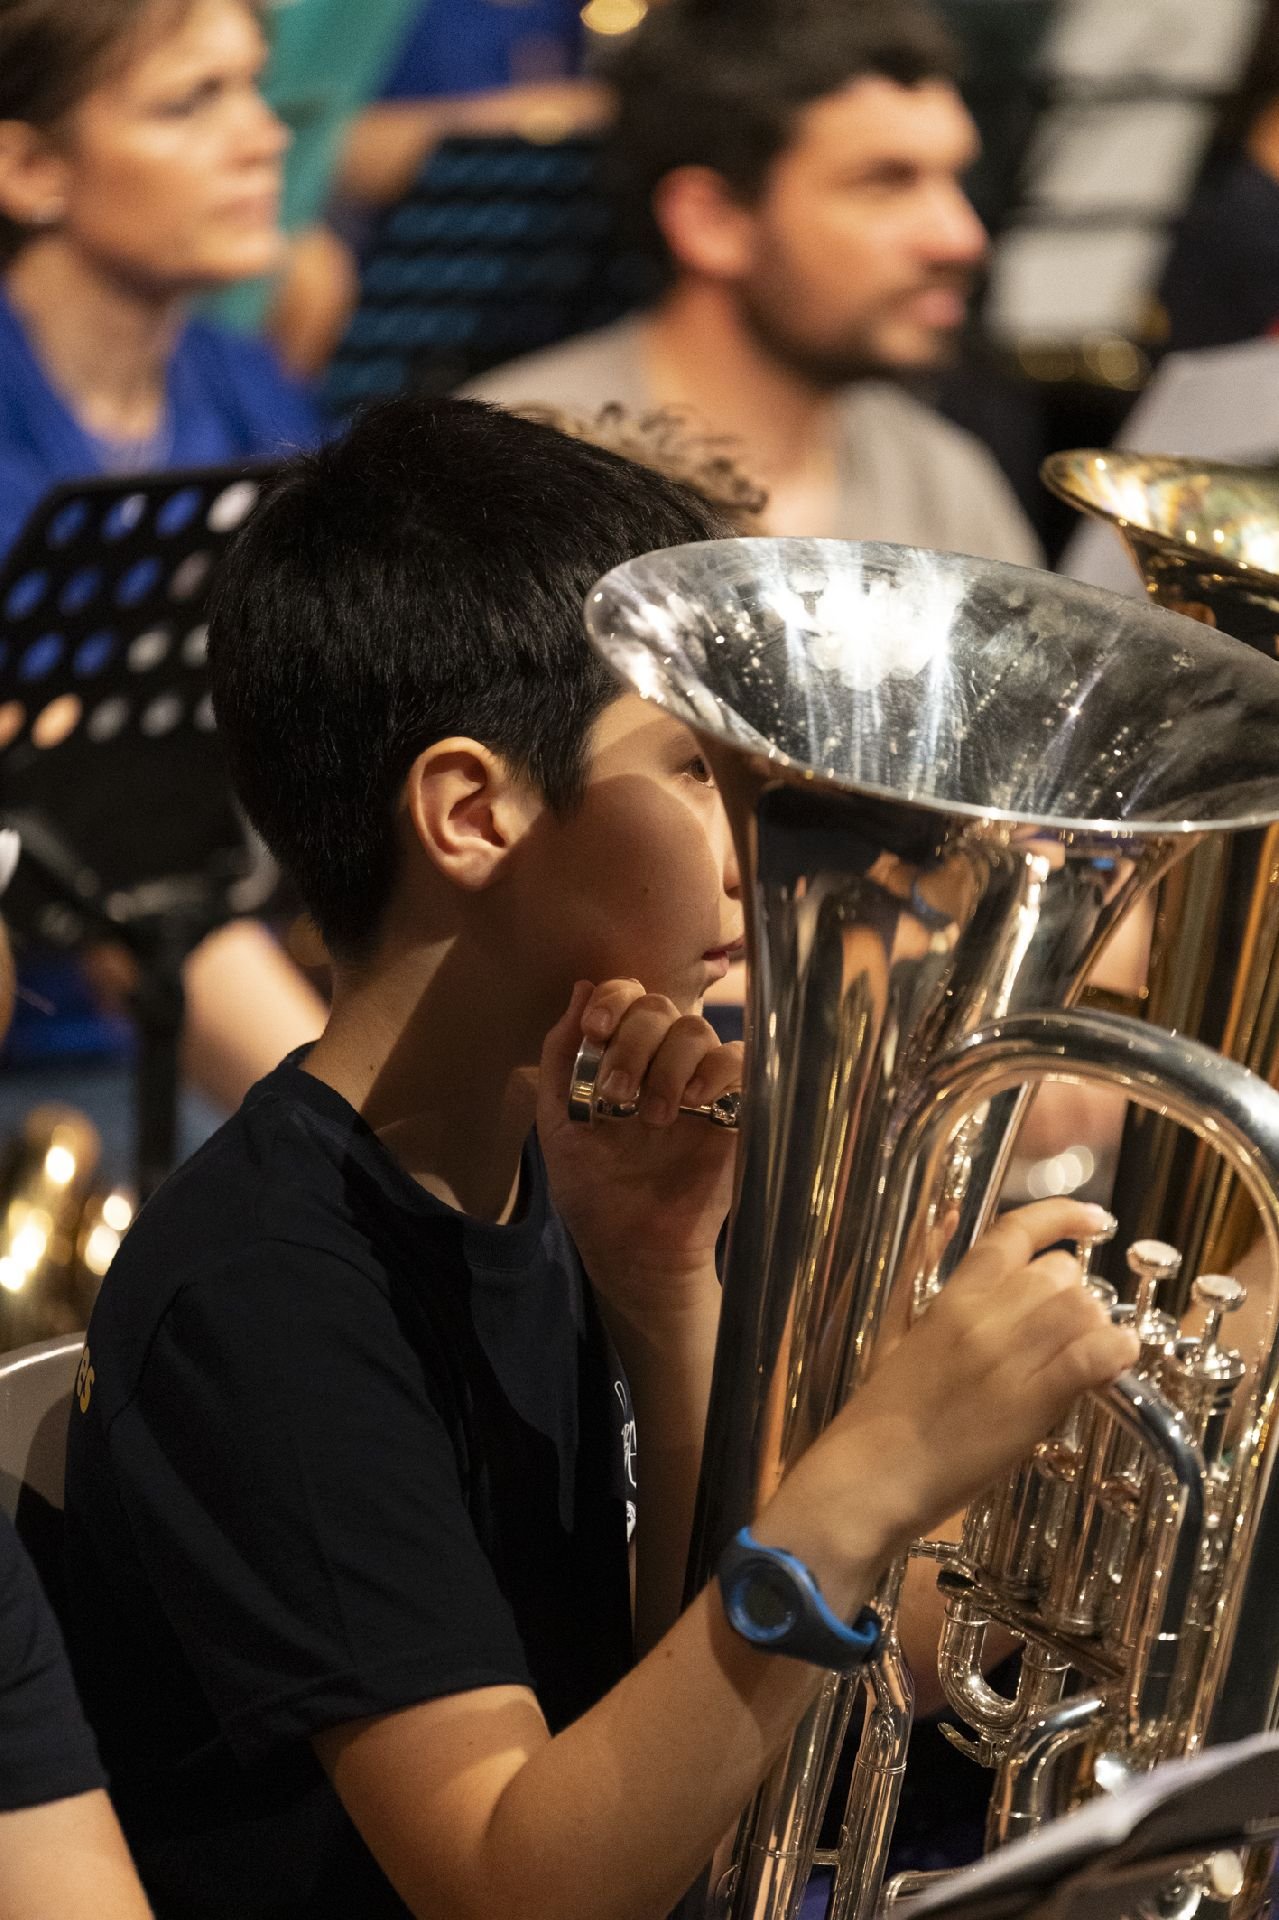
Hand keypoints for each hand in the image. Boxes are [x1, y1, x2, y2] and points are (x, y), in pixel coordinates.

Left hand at [537, 980, 741, 1312]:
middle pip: (660, 1008)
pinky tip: (693, 1103)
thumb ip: (562, 1054)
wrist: (631, 1247)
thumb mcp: (558, 1118)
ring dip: (668, 1065)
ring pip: (698, 1031)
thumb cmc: (593, 1186)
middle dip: (633, 1043)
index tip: (595, 1032)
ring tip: (653, 1117)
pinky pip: (740, 1062)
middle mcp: (663, 1060)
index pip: (627, 996)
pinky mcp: (736, 1110)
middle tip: (616, 1096)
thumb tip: (580, 987)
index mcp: (621, 1055)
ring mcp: (701, 1083)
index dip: (613, 1000)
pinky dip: (717, 1070)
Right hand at [762, 1199, 1139, 1585]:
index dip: (1062, 1216)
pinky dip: (1115, 1354)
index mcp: (950, 1297)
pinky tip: (1115, 1364)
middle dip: (1078, 1296)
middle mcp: (982, 1316)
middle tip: (1071, 1331)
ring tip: (1092, 1354)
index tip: (1093, 1220)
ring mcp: (1006, 1357)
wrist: (870, 1476)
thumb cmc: (880, 1412)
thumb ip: (920, 1270)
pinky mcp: (1029, 1402)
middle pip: (1059, 1274)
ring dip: (1099, 1327)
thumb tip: (950, 1217)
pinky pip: (1090, 1358)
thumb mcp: (893, 1329)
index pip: (1013, 1232)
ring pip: (1082, 1309)